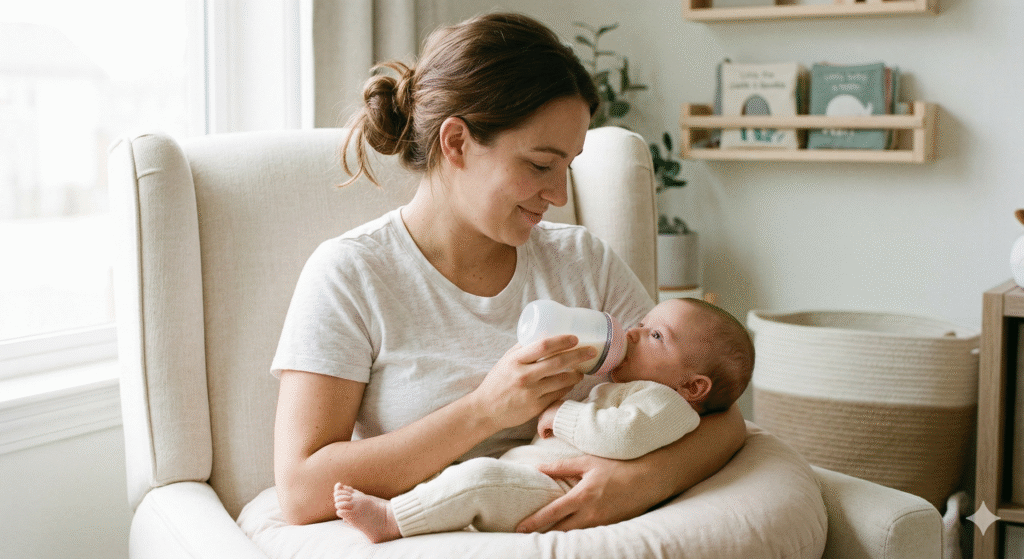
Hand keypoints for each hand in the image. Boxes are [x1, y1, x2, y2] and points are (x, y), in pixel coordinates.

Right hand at [470, 335, 593, 430]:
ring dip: (576, 374)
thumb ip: (523, 349)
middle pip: (558, 362)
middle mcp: (524, 376)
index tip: (575, 338)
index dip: (562, 341)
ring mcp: (531, 393)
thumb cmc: (497, 382)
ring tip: (582, 370)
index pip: (543, 346)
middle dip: (578, 355)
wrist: (486, 410)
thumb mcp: (506, 361)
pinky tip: (571, 383)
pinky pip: (558, 394)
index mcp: (515, 361)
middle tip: (591, 351)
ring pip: (562, 381)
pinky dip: (568, 387)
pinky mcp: (536, 407)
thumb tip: (543, 333)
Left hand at [516, 455, 654, 532]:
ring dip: (559, 537)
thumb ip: (561, 467)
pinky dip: (577, 536)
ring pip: (575, 535)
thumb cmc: (618, 466)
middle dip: (543, 535)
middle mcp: (591, 514)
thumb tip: (538, 468)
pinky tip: (569, 534)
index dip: (534, 522)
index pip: (552, 513)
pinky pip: (590, 535)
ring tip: (543, 537)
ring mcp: (602, 523)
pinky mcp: (612, 527)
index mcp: (582, 496)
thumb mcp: (588, 462)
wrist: (650, 479)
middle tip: (526, 537)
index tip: (520, 528)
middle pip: (561, 531)